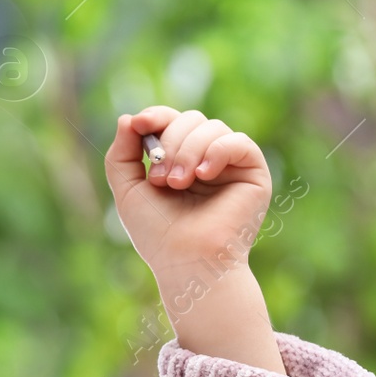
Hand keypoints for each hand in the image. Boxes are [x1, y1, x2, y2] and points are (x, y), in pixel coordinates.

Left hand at [104, 107, 272, 279]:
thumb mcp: (127, 188)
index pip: (171, 120)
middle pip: (190, 120)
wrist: (186, 260)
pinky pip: (238, 142)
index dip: (156, 116)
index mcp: (179, 159)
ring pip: (212, 127)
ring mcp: (231, 165)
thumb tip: (128, 117)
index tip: (139, 123)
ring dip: (188, 151)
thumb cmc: (157, 232)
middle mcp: (206, 158)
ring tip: (178, 184)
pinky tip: (203, 174)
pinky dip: (217, 151)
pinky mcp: (254, 173)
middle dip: (170, 142)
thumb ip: (122, 153)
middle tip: (161, 180)